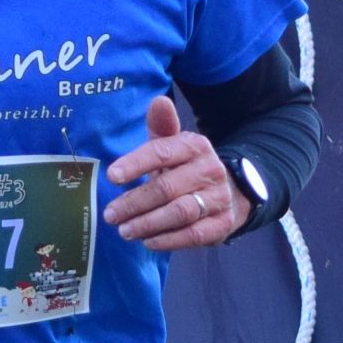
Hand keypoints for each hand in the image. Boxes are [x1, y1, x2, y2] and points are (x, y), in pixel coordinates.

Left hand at [102, 95, 246, 251]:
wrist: (232, 189)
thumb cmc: (188, 167)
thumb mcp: (175, 145)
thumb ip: (162, 126)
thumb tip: (158, 100)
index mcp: (195, 146)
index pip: (163, 153)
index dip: (136, 164)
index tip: (111, 176)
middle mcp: (210, 170)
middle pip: (167, 188)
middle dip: (134, 202)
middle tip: (110, 214)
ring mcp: (219, 198)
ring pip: (180, 213)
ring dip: (148, 223)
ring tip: (124, 230)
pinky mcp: (223, 224)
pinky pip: (194, 235)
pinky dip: (168, 240)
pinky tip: (148, 241)